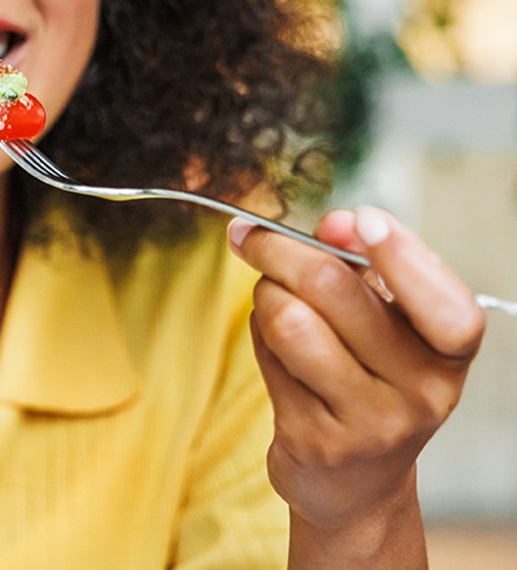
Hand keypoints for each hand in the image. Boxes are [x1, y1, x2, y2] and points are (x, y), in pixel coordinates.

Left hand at [227, 207, 484, 539]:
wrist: (356, 482)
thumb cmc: (371, 378)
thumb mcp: (388, 324)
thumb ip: (365, 267)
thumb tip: (335, 224)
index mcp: (450, 353)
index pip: (446, 307)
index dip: (404, 256)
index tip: (359, 219)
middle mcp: (422, 392)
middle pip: (335, 290)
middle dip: (280, 249)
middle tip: (252, 235)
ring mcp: (368, 422)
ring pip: (289, 321)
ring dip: (263, 294)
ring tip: (270, 298)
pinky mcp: (314, 440)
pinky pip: (267, 358)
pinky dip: (258, 335)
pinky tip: (273, 344)